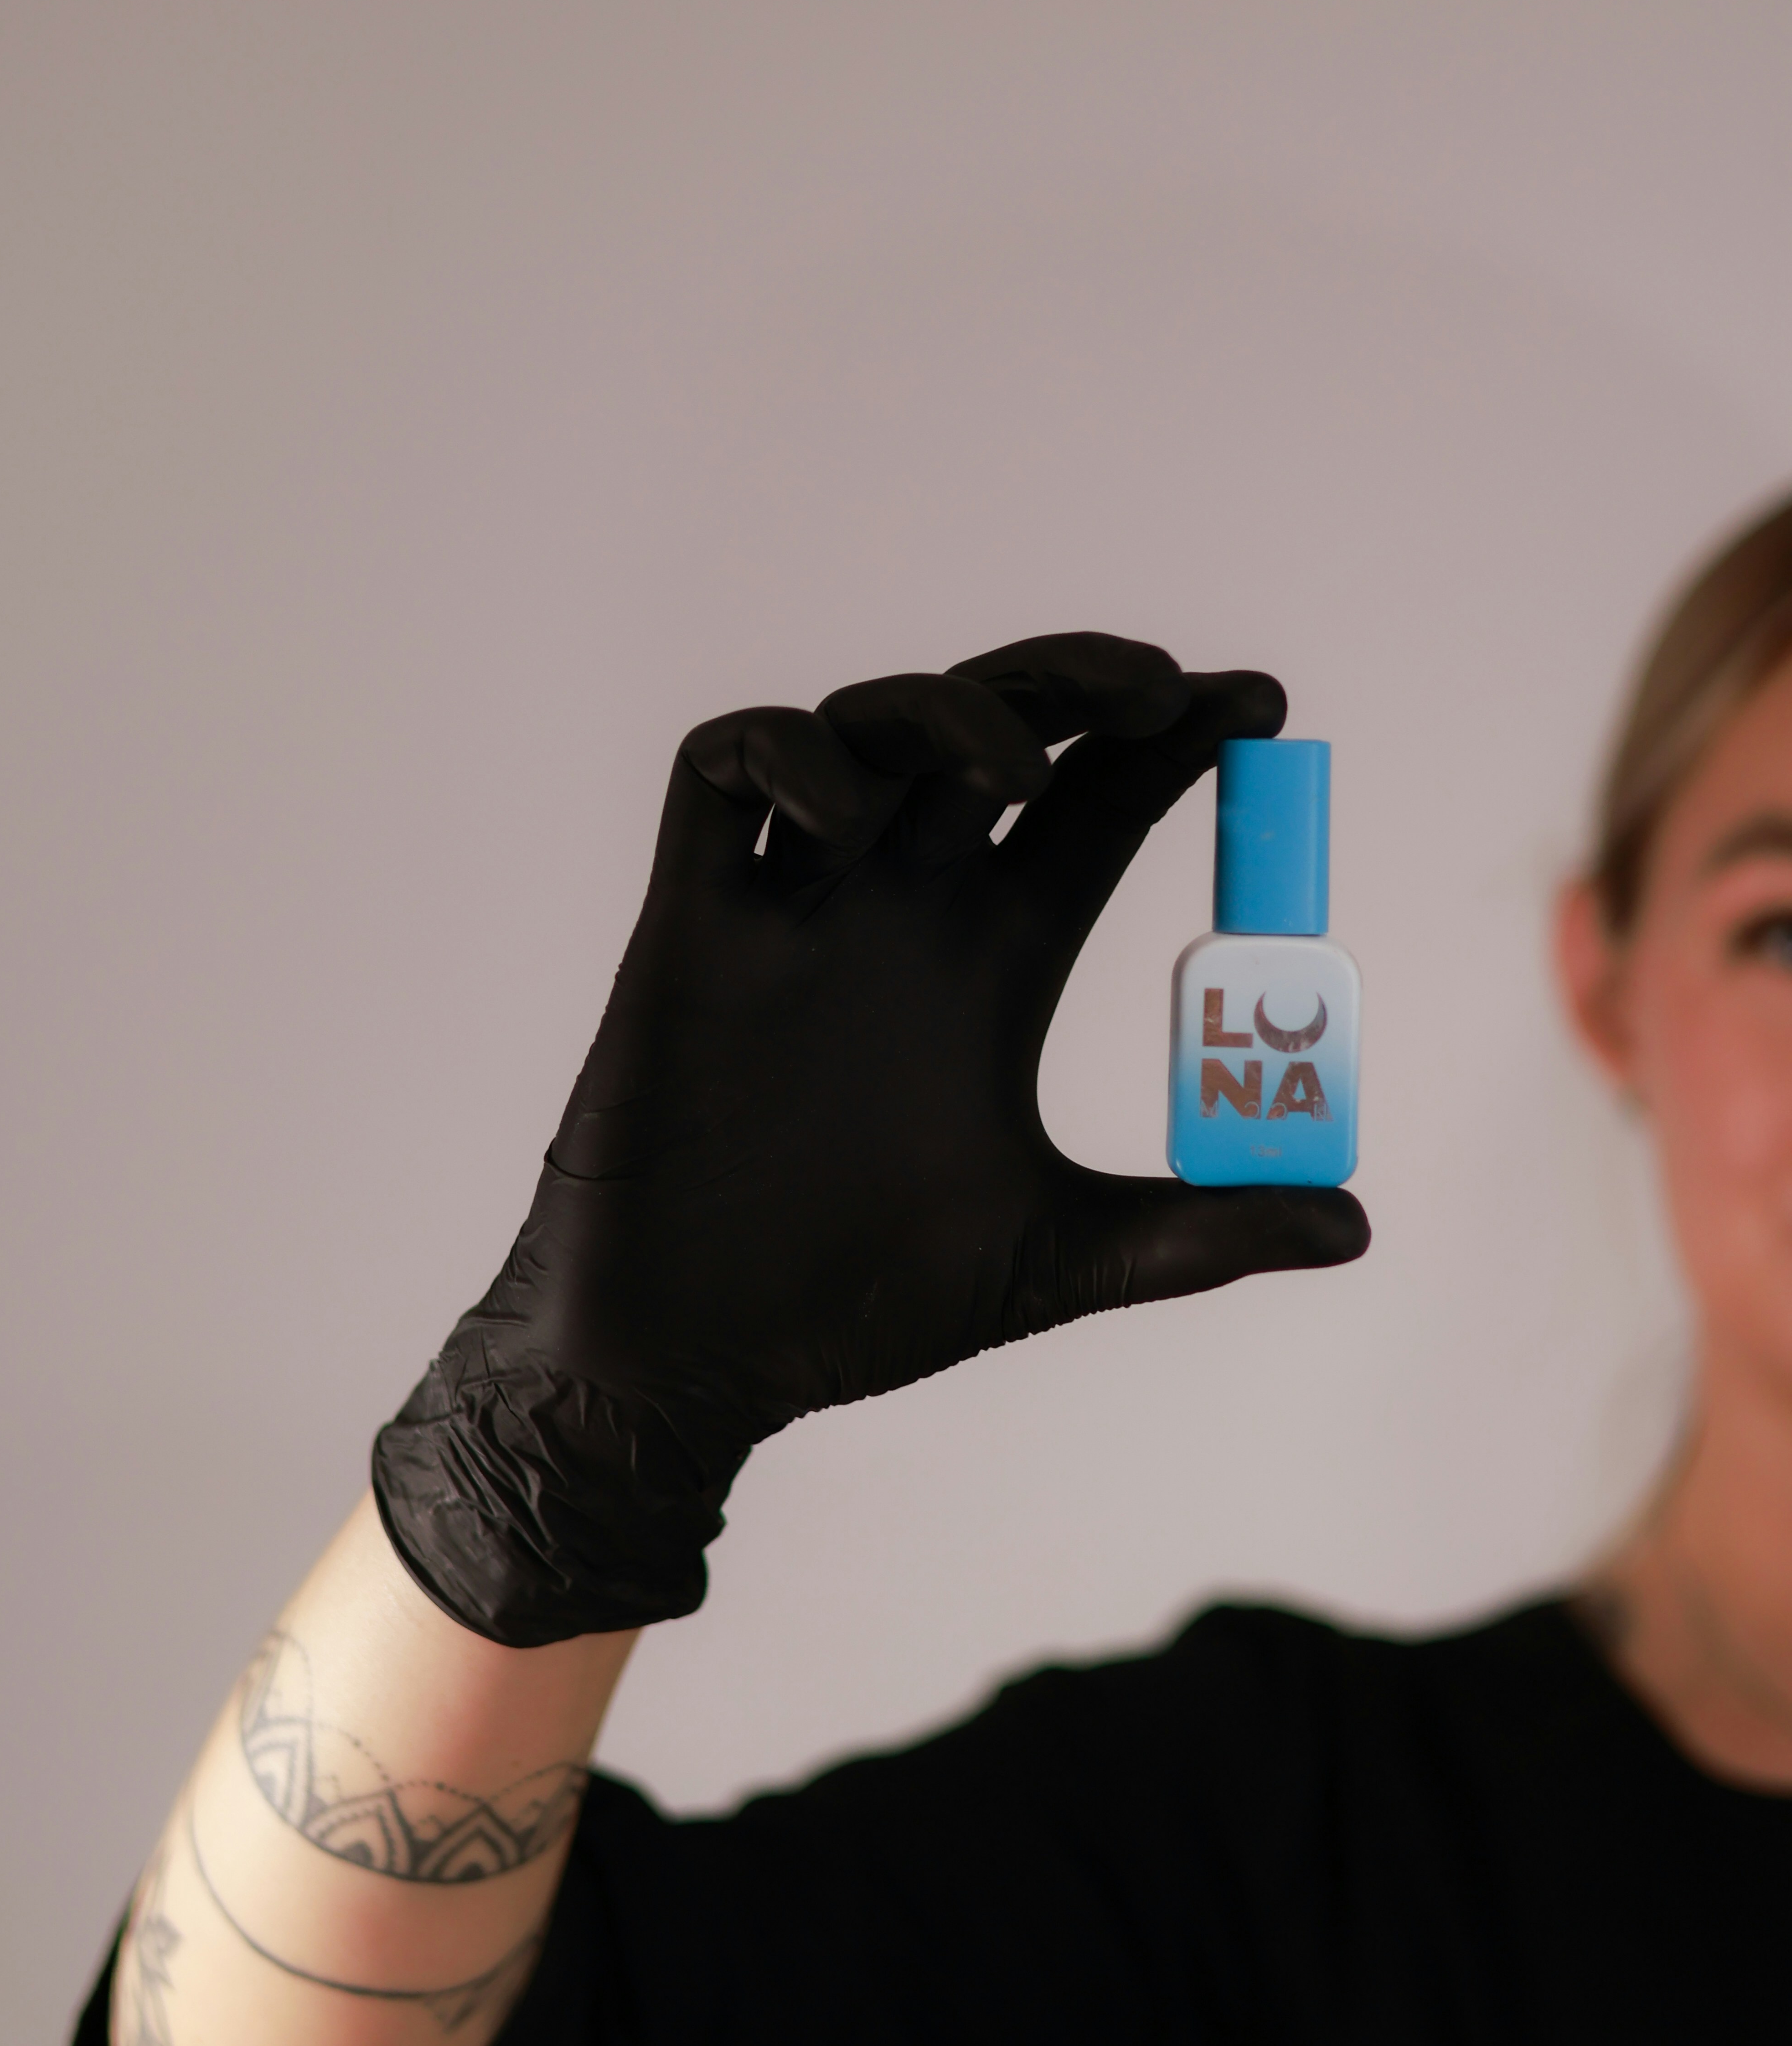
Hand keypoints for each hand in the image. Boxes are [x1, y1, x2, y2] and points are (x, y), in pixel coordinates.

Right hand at [373, 634, 1368, 1641]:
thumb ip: (1193, 1232)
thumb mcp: (1051, 1255)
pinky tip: (847, 821)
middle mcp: (907, 907)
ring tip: (1017, 774)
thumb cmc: (858, 1306)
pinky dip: (786, 756)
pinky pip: (720, 772)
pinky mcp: (691, 921)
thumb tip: (1353, 1224)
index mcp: (995, 960)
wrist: (695, 1360)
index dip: (1178, 745)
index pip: (1102, 807)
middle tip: (1162, 695)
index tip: (1264, 710)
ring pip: (869, 727)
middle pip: (997, 729)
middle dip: (1078, 685)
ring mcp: (799, 904)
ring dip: (949, 711)